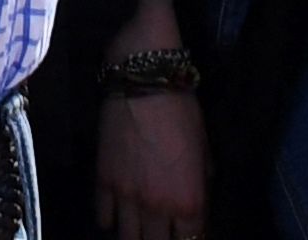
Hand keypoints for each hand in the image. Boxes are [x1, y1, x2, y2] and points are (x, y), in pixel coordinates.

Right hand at [90, 63, 203, 239]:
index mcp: (189, 201)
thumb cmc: (182, 111)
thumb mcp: (204, 146)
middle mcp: (158, 208)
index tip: (188, 232)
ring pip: (128, 238)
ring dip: (137, 235)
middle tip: (163, 230)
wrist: (143, 82)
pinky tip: (117, 214)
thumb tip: (198, 194)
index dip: (192, 238)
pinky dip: (110, 220)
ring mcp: (127, 198)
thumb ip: (202, 179)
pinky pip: (103, 217)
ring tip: (140, 230)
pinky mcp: (102, 183)